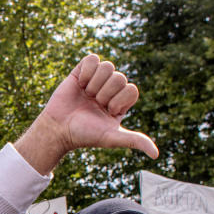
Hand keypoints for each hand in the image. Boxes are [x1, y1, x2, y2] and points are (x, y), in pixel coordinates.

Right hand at [36, 54, 157, 158]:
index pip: (131, 89)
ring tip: (85, 94)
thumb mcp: (111, 137)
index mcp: (120, 102)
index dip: (118, 100)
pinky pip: (93, 59)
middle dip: (105, 93)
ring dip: (95, 83)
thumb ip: (135, 141)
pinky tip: (80, 83)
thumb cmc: (84, 135)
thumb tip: (156, 155)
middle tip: (93, 104)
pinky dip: (86, 71)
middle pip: (119, 77)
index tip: (106, 111)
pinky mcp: (81, 71)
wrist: (58, 129)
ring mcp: (96, 79)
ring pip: (107, 66)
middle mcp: (110, 89)